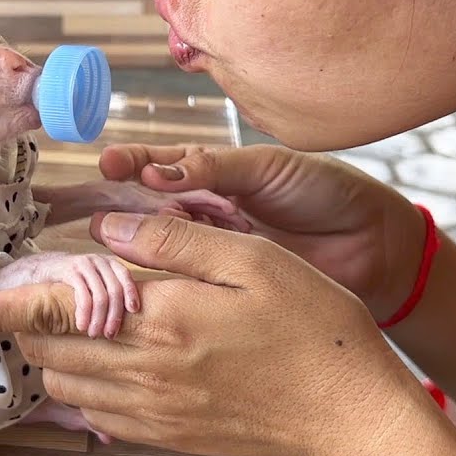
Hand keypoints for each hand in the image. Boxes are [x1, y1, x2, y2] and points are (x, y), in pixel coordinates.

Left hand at [0, 212, 432, 455]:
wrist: (351, 416)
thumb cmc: (313, 328)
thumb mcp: (251, 260)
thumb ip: (172, 242)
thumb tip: (106, 227)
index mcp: (157, 322)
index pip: (51, 313)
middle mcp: (142, 374)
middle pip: (47, 352)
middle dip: (25, 323)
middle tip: (36, 290)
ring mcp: (152, 413)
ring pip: (66, 386)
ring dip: (53, 354)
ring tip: (75, 320)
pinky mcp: (167, 437)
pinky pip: (97, 416)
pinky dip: (84, 387)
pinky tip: (112, 362)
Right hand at [15, 251, 138, 338]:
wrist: (35, 272)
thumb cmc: (68, 283)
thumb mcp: (91, 284)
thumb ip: (107, 293)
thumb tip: (128, 320)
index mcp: (107, 263)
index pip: (125, 276)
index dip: (131, 293)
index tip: (134, 312)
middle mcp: (97, 261)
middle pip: (114, 290)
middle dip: (114, 315)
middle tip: (109, 335)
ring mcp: (82, 264)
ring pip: (100, 295)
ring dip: (99, 318)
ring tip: (93, 334)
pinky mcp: (68, 271)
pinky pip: (83, 295)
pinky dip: (85, 313)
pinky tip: (81, 326)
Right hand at [99, 144, 425, 321]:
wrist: (373, 248)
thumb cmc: (326, 195)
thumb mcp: (269, 169)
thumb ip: (216, 168)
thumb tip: (159, 171)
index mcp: (210, 176)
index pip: (155, 165)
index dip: (128, 164)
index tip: (108, 165)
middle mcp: (201, 214)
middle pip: (142, 209)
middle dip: (111, 208)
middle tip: (82, 211)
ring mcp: (208, 254)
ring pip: (153, 248)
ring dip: (128, 247)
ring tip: (103, 248)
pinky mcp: (220, 291)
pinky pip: (179, 284)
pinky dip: (153, 284)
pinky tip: (131, 287)